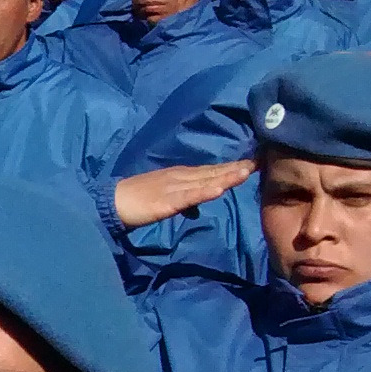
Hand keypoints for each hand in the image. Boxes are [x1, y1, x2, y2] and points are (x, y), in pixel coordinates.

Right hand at [111, 159, 256, 227]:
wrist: (111, 202)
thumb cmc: (134, 201)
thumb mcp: (164, 200)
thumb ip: (182, 202)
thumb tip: (195, 209)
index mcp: (180, 176)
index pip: (210, 171)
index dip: (231, 167)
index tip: (253, 163)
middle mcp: (180, 177)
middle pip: (212, 173)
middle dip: (235, 168)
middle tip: (259, 162)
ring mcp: (173, 188)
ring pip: (204, 182)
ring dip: (226, 177)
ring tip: (246, 172)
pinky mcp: (166, 201)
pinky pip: (188, 197)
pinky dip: (204, 192)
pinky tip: (219, 190)